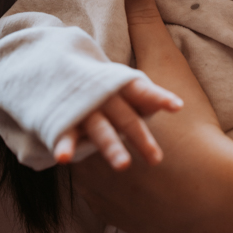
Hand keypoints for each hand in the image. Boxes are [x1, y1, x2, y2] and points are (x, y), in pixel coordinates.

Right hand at [54, 74, 182, 169]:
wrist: (54, 67)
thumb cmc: (100, 84)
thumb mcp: (122, 86)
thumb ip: (145, 97)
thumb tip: (176, 105)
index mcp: (120, 86)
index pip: (142, 91)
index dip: (159, 97)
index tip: (178, 107)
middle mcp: (105, 97)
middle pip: (126, 118)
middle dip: (141, 138)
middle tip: (156, 160)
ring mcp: (84, 109)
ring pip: (100, 129)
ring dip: (111, 146)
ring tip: (123, 166)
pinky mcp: (64, 122)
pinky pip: (66, 136)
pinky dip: (65, 147)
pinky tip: (63, 159)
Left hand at [71, 0, 231, 232]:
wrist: (217, 191)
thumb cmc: (190, 126)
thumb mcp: (166, 66)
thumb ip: (146, 22)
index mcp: (97, 125)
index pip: (69, 108)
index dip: (75, 97)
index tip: (81, 90)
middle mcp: (90, 165)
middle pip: (76, 143)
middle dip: (85, 131)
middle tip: (96, 121)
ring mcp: (103, 199)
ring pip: (86, 175)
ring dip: (94, 161)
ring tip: (105, 150)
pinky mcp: (121, 219)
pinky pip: (104, 201)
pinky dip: (110, 188)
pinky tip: (124, 181)